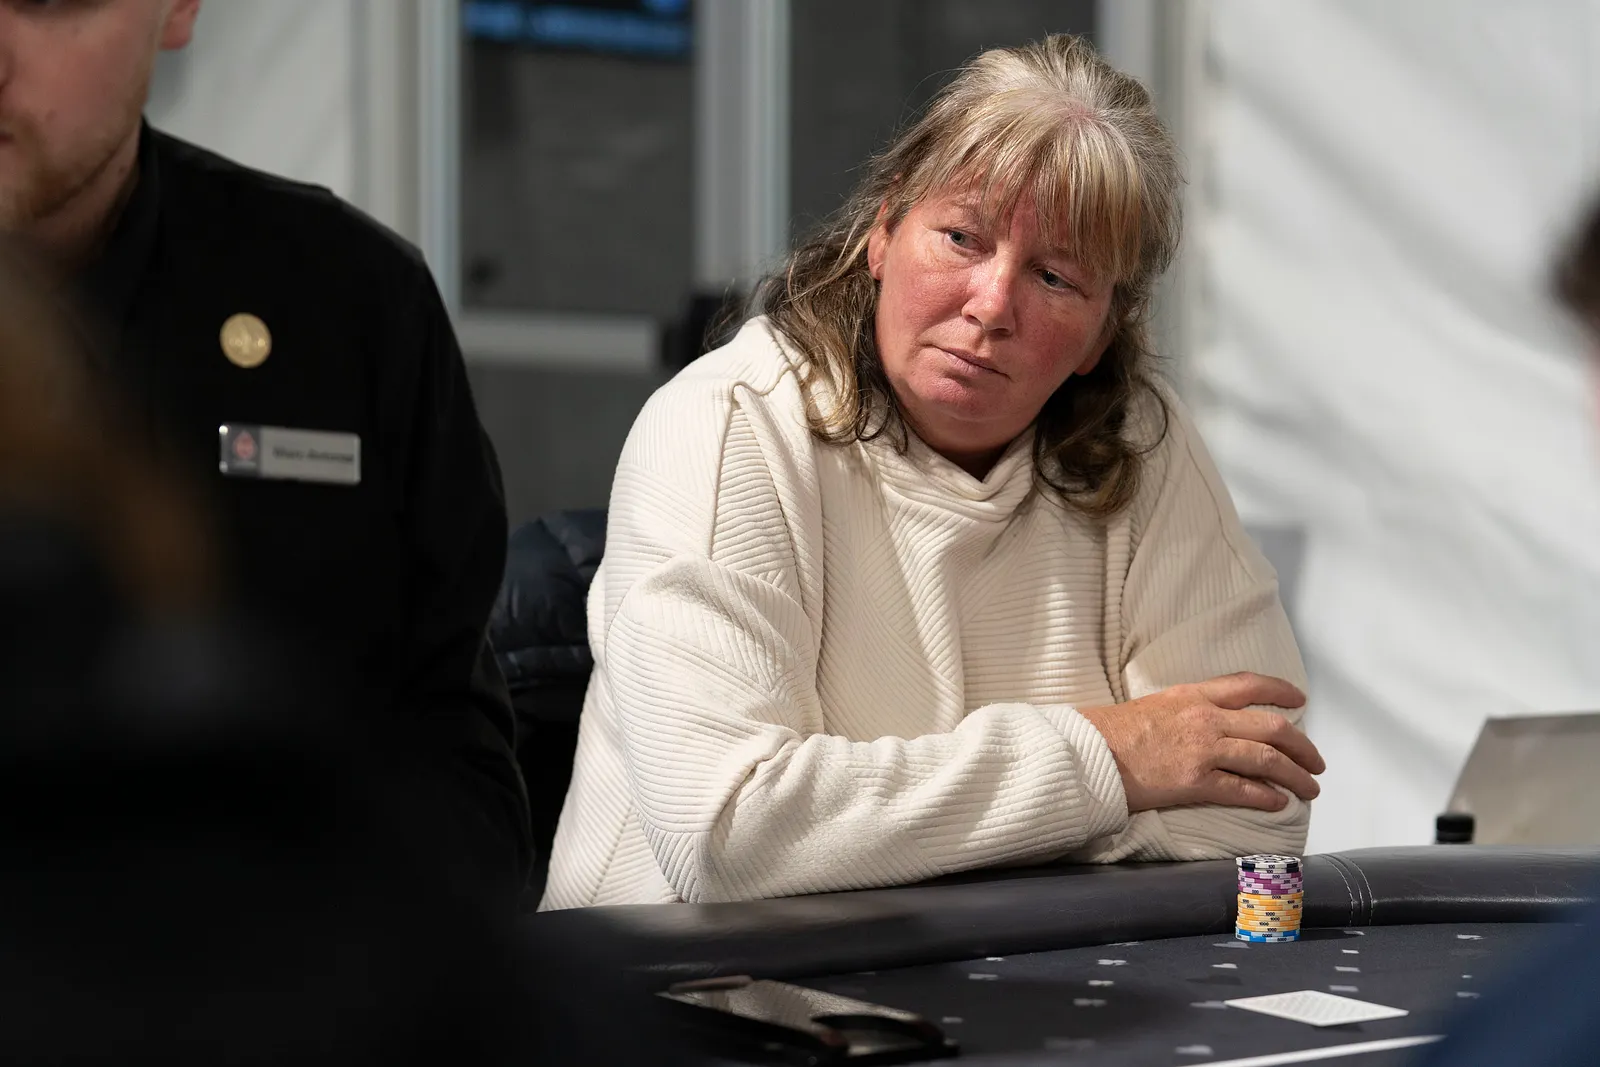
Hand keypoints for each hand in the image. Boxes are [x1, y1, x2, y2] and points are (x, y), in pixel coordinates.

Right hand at [1078, 672, 1323, 813]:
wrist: (1090, 752)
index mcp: (1194, 694)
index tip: (1300, 700)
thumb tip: (1216, 720)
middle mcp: (1205, 718)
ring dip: (1296, 776)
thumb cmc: (1114, 731)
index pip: (1249, 685)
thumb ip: (1190, 708)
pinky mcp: (1195, 782)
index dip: (1281, 691)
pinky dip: (1267, 797)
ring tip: (1309, 788)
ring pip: (1267, 760)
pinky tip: (1279, 803)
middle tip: (1316, 762)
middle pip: (1271, 727)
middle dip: (1303, 746)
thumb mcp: (1157, 704)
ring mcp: (1203, 750)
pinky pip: (1243, 789)